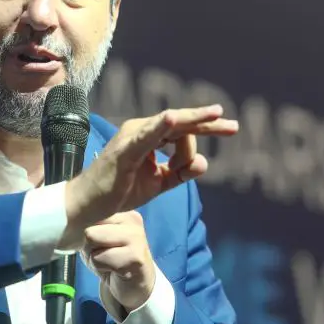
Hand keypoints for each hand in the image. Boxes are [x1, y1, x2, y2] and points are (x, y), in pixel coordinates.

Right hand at [62, 105, 237, 239]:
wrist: (90, 205)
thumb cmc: (119, 190)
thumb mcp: (157, 183)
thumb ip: (180, 173)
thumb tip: (205, 164)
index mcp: (149, 137)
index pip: (183, 131)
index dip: (207, 129)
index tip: (231, 129)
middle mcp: (141, 131)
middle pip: (180, 123)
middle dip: (208, 123)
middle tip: (233, 125)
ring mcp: (132, 137)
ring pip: (169, 126)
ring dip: (193, 120)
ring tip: (215, 118)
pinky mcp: (124, 149)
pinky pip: (145, 136)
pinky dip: (159, 127)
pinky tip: (172, 118)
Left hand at [81, 211, 154, 313]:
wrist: (135, 287)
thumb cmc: (112, 261)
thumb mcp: (99, 238)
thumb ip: (90, 226)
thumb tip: (73, 223)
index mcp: (123, 212)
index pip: (90, 212)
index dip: (85, 230)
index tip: (96, 243)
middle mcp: (132, 219)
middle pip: (89, 226)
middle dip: (88, 245)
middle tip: (103, 255)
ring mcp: (136, 237)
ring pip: (92, 239)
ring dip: (93, 257)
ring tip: (107, 262)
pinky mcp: (135, 257)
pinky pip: (99, 259)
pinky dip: (99, 268)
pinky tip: (113, 271)